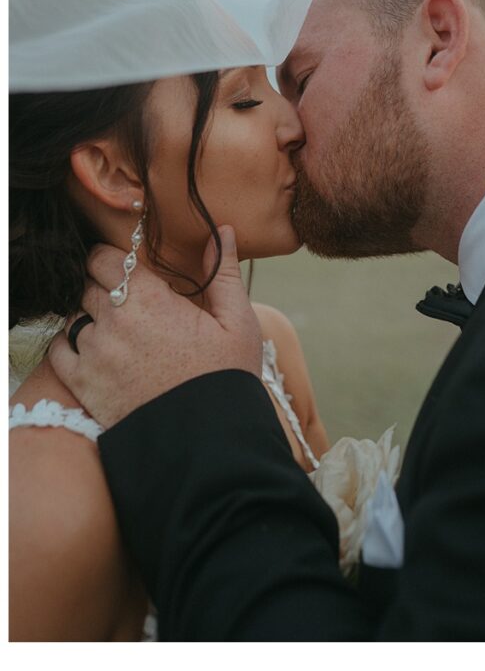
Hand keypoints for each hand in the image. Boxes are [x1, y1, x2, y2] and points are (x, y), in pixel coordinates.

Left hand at [48, 226, 262, 428]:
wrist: (208, 440)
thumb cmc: (226, 377)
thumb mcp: (238, 321)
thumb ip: (224, 271)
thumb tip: (224, 230)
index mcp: (149, 299)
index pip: (103, 258)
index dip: (111, 260)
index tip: (126, 270)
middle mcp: (113, 320)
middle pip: (87, 285)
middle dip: (104, 288)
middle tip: (130, 303)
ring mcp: (94, 353)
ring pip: (75, 317)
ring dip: (90, 318)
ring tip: (118, 331)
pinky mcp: (84, 384)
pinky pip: (60, 351)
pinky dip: (72, 346)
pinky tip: (97, 352)